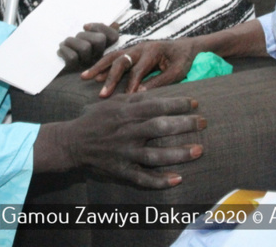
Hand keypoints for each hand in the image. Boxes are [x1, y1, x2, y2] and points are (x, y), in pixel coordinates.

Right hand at [38, 94, 204, 187]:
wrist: (72, 143)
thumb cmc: (96, 120)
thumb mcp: (114, 103)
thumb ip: (136, 100)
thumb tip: (158, 93)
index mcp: (126, 113)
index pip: (157, 106)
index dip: (178, 104)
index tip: (195, 103)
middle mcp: (127, 132)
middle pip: (160, 128)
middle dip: (184, 125)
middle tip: (203, 123)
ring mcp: (124, 153)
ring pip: (155, 155)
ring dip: (178, 154)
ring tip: (199, 150)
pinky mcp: (121, 171)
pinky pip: (142, 179)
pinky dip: (160, 181)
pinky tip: (177, 179)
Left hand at [58, 23, 119, 71]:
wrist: (55, 67)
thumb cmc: (70, 47)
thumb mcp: (84, 35)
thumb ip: (100, 28)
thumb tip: (115, 24)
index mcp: (103, 48)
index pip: (113, 36)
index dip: (100, 27)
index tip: (85, 26)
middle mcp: (98, 57)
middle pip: (100, 40)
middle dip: (83, 35)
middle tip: (74, 38)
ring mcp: (88, 65)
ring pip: (85, 47)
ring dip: (71, 41)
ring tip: (65, 44)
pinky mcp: (76, 70)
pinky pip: (73, 57)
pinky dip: (64, 50)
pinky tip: (61, 51)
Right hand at [81, 38, 198, 97]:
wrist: (187, 47)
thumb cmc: (183, 60)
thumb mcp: (177, 71)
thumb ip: (160, 81)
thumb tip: (141, 94)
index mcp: (153, 51)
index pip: (138, 70)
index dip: (131, 85)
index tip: (125, 100)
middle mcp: (140, 47)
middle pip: (121, 61)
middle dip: (110, 78)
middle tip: (102, 94)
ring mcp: (134, 48)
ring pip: (113, 56)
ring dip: (99, 67)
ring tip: (84, 77)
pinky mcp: (131, 52)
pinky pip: (113, 57)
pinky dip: (101, 65)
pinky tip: (91, 74)